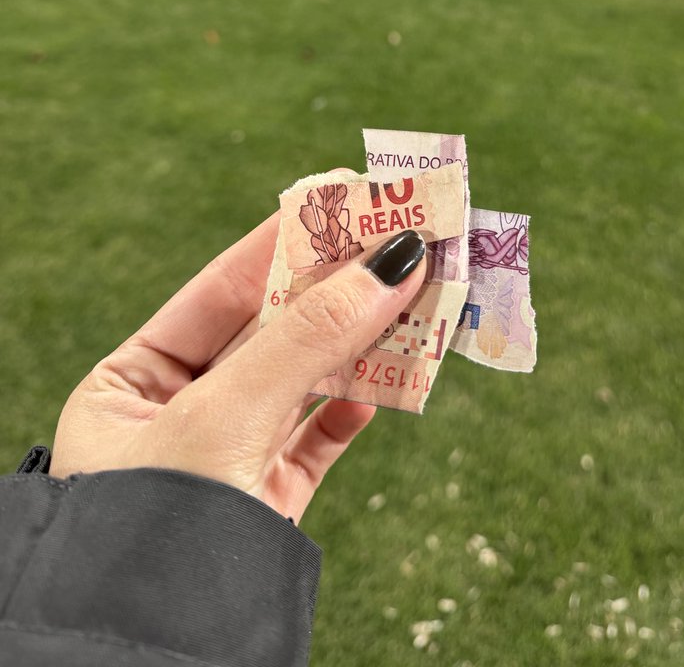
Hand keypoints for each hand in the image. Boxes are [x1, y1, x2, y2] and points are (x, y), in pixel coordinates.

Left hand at [50, 214, 425, 521]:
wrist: (148, 663)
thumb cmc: (156, 528)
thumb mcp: (224, 417)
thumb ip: (307, 339)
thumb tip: (391, 262)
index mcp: (130, 385)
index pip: (220, 290)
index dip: (287, 241)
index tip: (348, 194)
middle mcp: (176, 415)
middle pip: (272, 330)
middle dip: (339, 286)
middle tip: (405, 234)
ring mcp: (226, 459)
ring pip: (307, 380)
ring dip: (365, 339)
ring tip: (422, 293)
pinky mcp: (269, 504)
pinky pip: (323, 437)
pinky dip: (361, 404)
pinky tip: (395, 375)